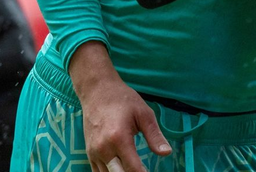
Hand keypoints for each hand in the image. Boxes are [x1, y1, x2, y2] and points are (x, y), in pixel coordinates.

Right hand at [70, 44, 170, 171]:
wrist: (97, 90)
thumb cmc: (122, 99)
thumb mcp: (144, 113)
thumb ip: (154, 136)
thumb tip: (166, 153)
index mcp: (119, 138)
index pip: (133, 168)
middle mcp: (104, 148)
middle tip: (142, 171)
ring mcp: (94, 152)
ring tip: (132, 169)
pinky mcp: (89, 152)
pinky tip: (120, 169)